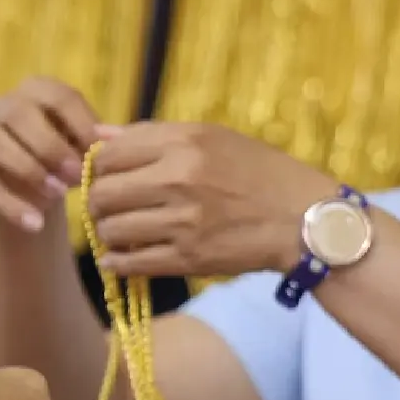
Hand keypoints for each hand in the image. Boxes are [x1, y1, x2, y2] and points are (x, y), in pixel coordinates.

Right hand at [0, 77, 100, 232]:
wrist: (30, 192)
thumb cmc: (64, 160)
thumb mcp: (83, 149)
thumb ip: (97, 142)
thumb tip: (115, 138)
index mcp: (37, 91)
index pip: (58, 97)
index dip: (81, 124)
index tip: (100, 153)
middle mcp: (4, 106)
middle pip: (21, 114)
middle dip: (51, 146)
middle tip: (77, 175)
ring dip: (29, 170)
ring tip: (58, 196)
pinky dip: (10, 205)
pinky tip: (35, 224)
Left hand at [85, 121, 336, 277]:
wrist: (303, 219)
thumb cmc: (257, 171)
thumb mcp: (211, 137)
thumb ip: (152, 135)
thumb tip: (97, 136)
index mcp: (183, 143)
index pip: (109, 155)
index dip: (98, 167)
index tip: (105, 176)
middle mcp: (179, 180)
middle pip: (102, 194)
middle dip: (96, 202)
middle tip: (106, 207)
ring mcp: (183, 222)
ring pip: (111, 230)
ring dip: (107, 233)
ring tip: (118, 231)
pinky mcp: (190, 259)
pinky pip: (131, 264)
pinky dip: (116, 263)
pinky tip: (119, 258)